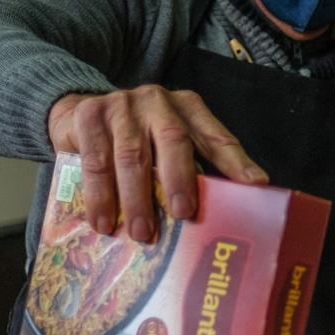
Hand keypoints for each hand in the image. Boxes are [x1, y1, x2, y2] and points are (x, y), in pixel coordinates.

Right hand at [47, 85, 266, 241]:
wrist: (79, 111)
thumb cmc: (136, 139)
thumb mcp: (168, 145)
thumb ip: (194, 168)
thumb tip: (227, 210)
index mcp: (188, 108)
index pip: (216, 136)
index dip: (236, 161)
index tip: (255, 185)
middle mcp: (158, 101)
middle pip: (173, 139)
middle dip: (180, 179)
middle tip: (184, 214)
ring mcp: (122, 106)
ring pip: (131, 155)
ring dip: (136, 198)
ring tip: (141, 233)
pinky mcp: (90, 117)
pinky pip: (96, 161)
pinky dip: (99, 195)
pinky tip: (103, 222)